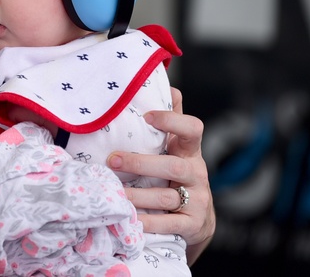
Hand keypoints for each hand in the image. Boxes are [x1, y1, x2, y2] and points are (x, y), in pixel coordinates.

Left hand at [106, 87, 215, 264]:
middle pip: (172, 166)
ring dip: (137, 196)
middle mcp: (196, 173)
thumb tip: (167, 84)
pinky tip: (128, 220)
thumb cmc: (177, 174)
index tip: (146, 117)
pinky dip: (147, 223)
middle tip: (112, 160)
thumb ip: (171, 120)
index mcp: (189, 151)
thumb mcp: (177, 147)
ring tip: (113, 194)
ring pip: (165, 198)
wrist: (197, 220)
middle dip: (140, 163)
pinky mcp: (192, 225)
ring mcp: (197, 200)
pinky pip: (168, 225)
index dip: (172, 121)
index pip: (192, 129)